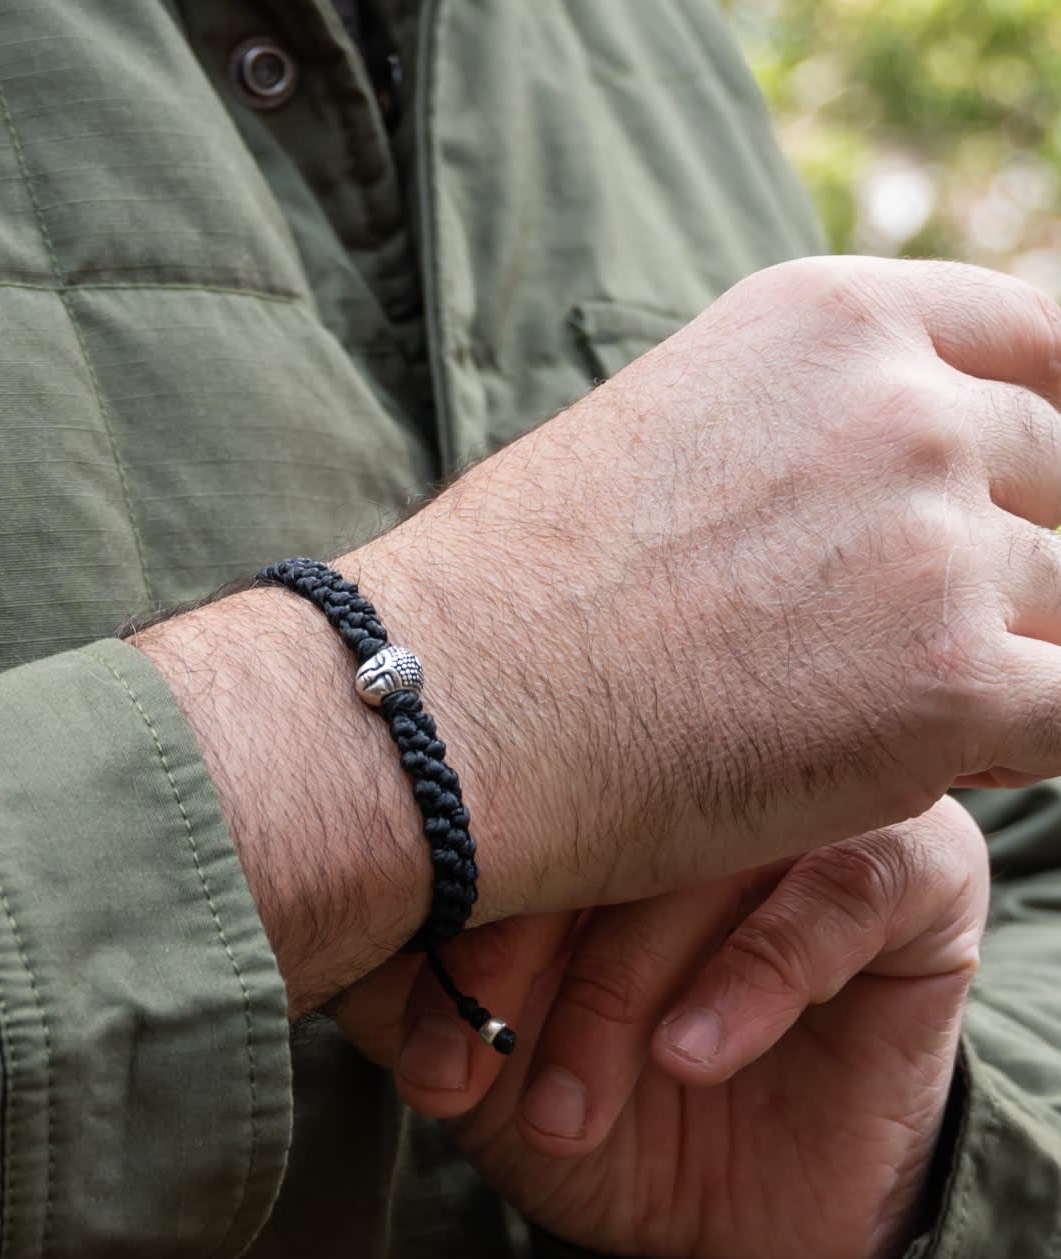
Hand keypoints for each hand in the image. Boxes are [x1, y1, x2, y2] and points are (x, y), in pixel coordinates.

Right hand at [139, 256, 1060, 1007]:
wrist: (439, 711)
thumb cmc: (506, 596)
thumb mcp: (664, 439)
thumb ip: (800, 435)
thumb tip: (884, 491)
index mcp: (830, 319)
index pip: (1038, 344)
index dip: (1045, 427)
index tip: (1024, 494)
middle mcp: (904, 405)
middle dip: (1011, 556)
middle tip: (913, 633)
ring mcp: (935, 541)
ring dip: (997, 655)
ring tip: (878, 708)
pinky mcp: (951, 684)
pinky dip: (1020, 739)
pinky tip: (938, 758)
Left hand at [335, 797, 988, 1258]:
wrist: (726, 1216)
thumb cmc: (585, 1099)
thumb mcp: (473, 1041)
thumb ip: (393, 970)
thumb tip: (300, 906)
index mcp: (590, 777)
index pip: (505, 786)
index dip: (447, 900)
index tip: (402, 1031)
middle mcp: (694, 769)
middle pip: (598, 805)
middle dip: (516, 945)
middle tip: (469, 1063)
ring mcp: (808, 807)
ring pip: (704, 848)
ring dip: (616, 988)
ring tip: (564, 1109)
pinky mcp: (917, 875)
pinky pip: (843, 888)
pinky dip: (753, 973)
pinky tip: (689, 1055)